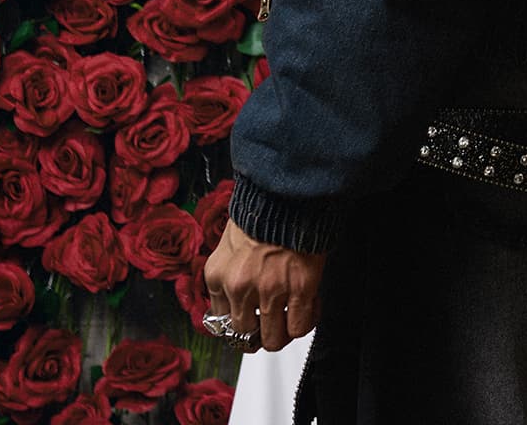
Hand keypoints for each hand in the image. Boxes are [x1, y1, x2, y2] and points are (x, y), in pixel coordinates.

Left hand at [204, 217, 325, 352]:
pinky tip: (308, 307)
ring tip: (290, 319)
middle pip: (246, 335)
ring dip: (283, 332)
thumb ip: (229, 272)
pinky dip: (305, 323)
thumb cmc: (262, 208)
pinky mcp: (300, 287)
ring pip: (273, 338)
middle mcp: (240, 288)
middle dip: (261, 331)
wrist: (289, 189)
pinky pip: (299, 326)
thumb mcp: (230, 242)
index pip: (221, 322)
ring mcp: (270, 290)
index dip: (241, 321)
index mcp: (218, 275)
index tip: (250, 319)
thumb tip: (237, 300)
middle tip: (272, 321)